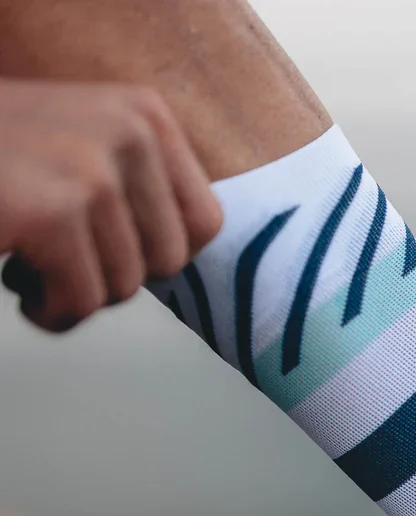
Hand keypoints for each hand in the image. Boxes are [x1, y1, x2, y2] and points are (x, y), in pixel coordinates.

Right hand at [0, 79, 222, 331]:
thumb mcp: (76, 149)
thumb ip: (135, 187)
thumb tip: (184, 255)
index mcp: (143, 114)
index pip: (205, 224)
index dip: (152, 255)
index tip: (100, 246)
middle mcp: (128, 130)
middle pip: (167, 263)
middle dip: (107, 274)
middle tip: (49, 253)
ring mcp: (91, 169)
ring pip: (123, 288)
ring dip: (68, 291)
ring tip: (22, 257)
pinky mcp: (51, 212)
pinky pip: (81, 301)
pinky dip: (46, 310)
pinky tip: (9, 277)